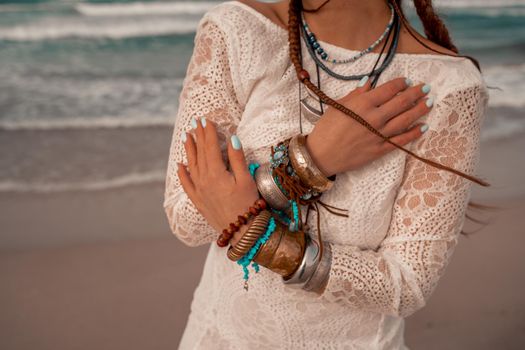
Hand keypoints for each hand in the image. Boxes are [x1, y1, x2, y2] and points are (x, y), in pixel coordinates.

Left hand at [177, 118, 259, 244]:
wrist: (242, 231)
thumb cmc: (248, 205)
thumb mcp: (246, 180)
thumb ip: (237, 159)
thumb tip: (232, 139)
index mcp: (216, 174)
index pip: (210, 147)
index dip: (208, 133)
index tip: (207, 120)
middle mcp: (204, 181)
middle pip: (200, 154)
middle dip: (198, 137)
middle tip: (196, 122)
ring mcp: (199, 191)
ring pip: (191, 166)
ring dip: (189, 150)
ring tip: (187, 137)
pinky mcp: (198, 201)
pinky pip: (186, 184)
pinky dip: (182, 174)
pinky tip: (180, 165)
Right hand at [306, 77, 432, 175]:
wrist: (321, 155)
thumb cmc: (326, 128)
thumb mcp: (338, 106)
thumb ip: (356, 94)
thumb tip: (369, 82)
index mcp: (363, 104)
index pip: (389, 89)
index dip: (401, 84)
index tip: (407, 81)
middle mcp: (375, 117)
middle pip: (401, 102)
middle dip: (416, 93)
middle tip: (426, 88)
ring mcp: (379, 134)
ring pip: (405, 120)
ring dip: (420, 110)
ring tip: (430, 103)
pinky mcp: (380, 149)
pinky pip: (401, 140)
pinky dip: (413, 133)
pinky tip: (423, 127)